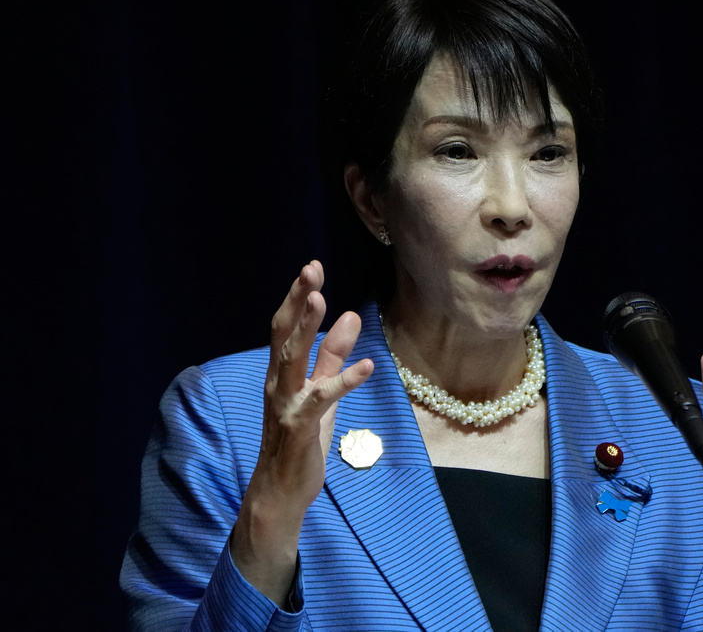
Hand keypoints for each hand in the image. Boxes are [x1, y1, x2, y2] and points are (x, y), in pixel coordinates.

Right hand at [231, 261, 373, 604]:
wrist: (281, 491)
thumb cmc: (301, 439)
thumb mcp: (323, 392)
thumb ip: (334, 356)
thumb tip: (351, 316)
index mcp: (281, 373)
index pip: (286, 327)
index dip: (297, 296)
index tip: (312, 267)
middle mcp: (277, 383)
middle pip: (284, 334)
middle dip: (297, 299)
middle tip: (311, 269)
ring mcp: (285, 405)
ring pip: (292, 359)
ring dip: (306, 329)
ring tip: (320, 299)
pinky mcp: (299, 428)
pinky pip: (320, 400)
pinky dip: (343, 381)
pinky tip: (368, 367)